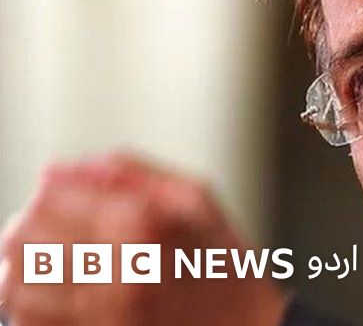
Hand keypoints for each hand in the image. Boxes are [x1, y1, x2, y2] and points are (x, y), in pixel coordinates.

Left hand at [0, 154, 286, 325]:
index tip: (62, 191)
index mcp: (142, 225)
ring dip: (24, 264)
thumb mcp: (197, 200)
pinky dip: (27, 302)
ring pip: (17, 282)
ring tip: (47, 256)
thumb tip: (68, 168)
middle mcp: (115, 271)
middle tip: (52, 222)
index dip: (52, 189)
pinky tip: (51, 290)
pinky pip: (30, 320)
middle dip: (33, 223)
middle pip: (26, 236)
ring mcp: (100, 314)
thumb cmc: (224, 267)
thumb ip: (133, 173)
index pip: (53, 195)